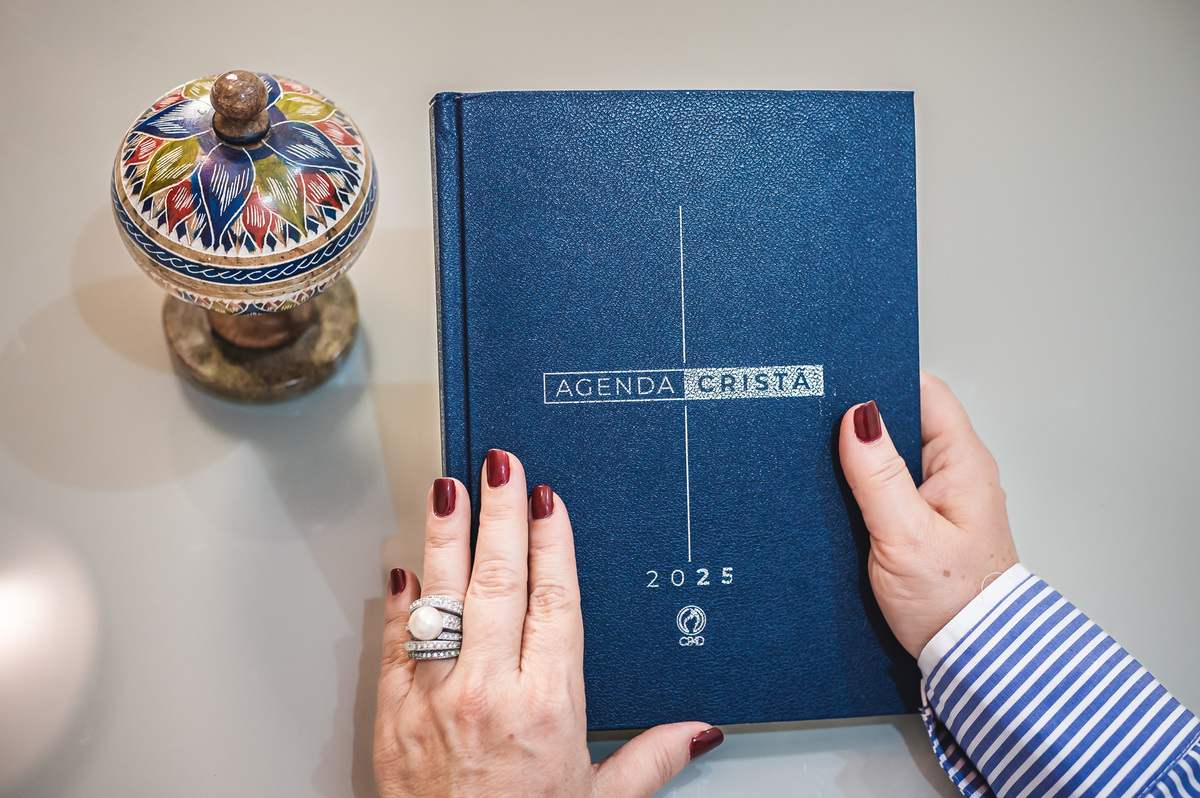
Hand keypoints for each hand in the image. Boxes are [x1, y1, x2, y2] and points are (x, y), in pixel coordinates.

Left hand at [374, 450, 722, 797]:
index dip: (550, 542)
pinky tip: (405, 565)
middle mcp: (490, 692)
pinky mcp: (393, 715)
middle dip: (499, 515)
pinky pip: (394, 643)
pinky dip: (400, 602)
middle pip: (497, 582)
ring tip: (448, 488)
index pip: (553, 600)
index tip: (547, 501)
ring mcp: (434, 699)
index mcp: (547, 705)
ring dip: (445, 538)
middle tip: (500, 466)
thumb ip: (652, 758)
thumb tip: (699, 733)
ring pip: (442, 599)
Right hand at [838, 372, 1019, 658]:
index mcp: (962, 463)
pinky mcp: (921, 527)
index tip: (842, 375)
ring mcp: (938, 501)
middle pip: (904, 421)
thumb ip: (878, 474)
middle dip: (862, 418)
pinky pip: (887, 491)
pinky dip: (861, 489)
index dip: (884, 375)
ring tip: (818, 456)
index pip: (926, 391)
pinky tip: (835, 497)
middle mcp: (954, 475)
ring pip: (891, 458)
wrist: (972, 662)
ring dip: (859, 458)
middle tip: (816, 416)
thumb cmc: (953, 602)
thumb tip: (857, 416)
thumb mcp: (905, 534)